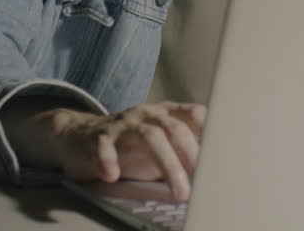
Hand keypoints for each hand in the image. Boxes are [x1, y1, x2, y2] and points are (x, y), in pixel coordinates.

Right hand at [51, 102, 206, 200]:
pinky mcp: (99, 136)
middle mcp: (147, 114)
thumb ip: (182, 153)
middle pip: (174, 129)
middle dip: (192, 156)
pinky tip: (113, 175)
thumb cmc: (129, 146)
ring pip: (149, 136)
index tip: (222, 149)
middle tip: (204, 182)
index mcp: (165, 114)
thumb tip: (213, 173)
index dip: (209, 130)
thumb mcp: (159, 147)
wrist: (80, 137)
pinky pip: (105, 145)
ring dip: (168, 164)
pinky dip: (109, 160)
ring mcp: (124, 123)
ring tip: (179, 190)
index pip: (192, 116)